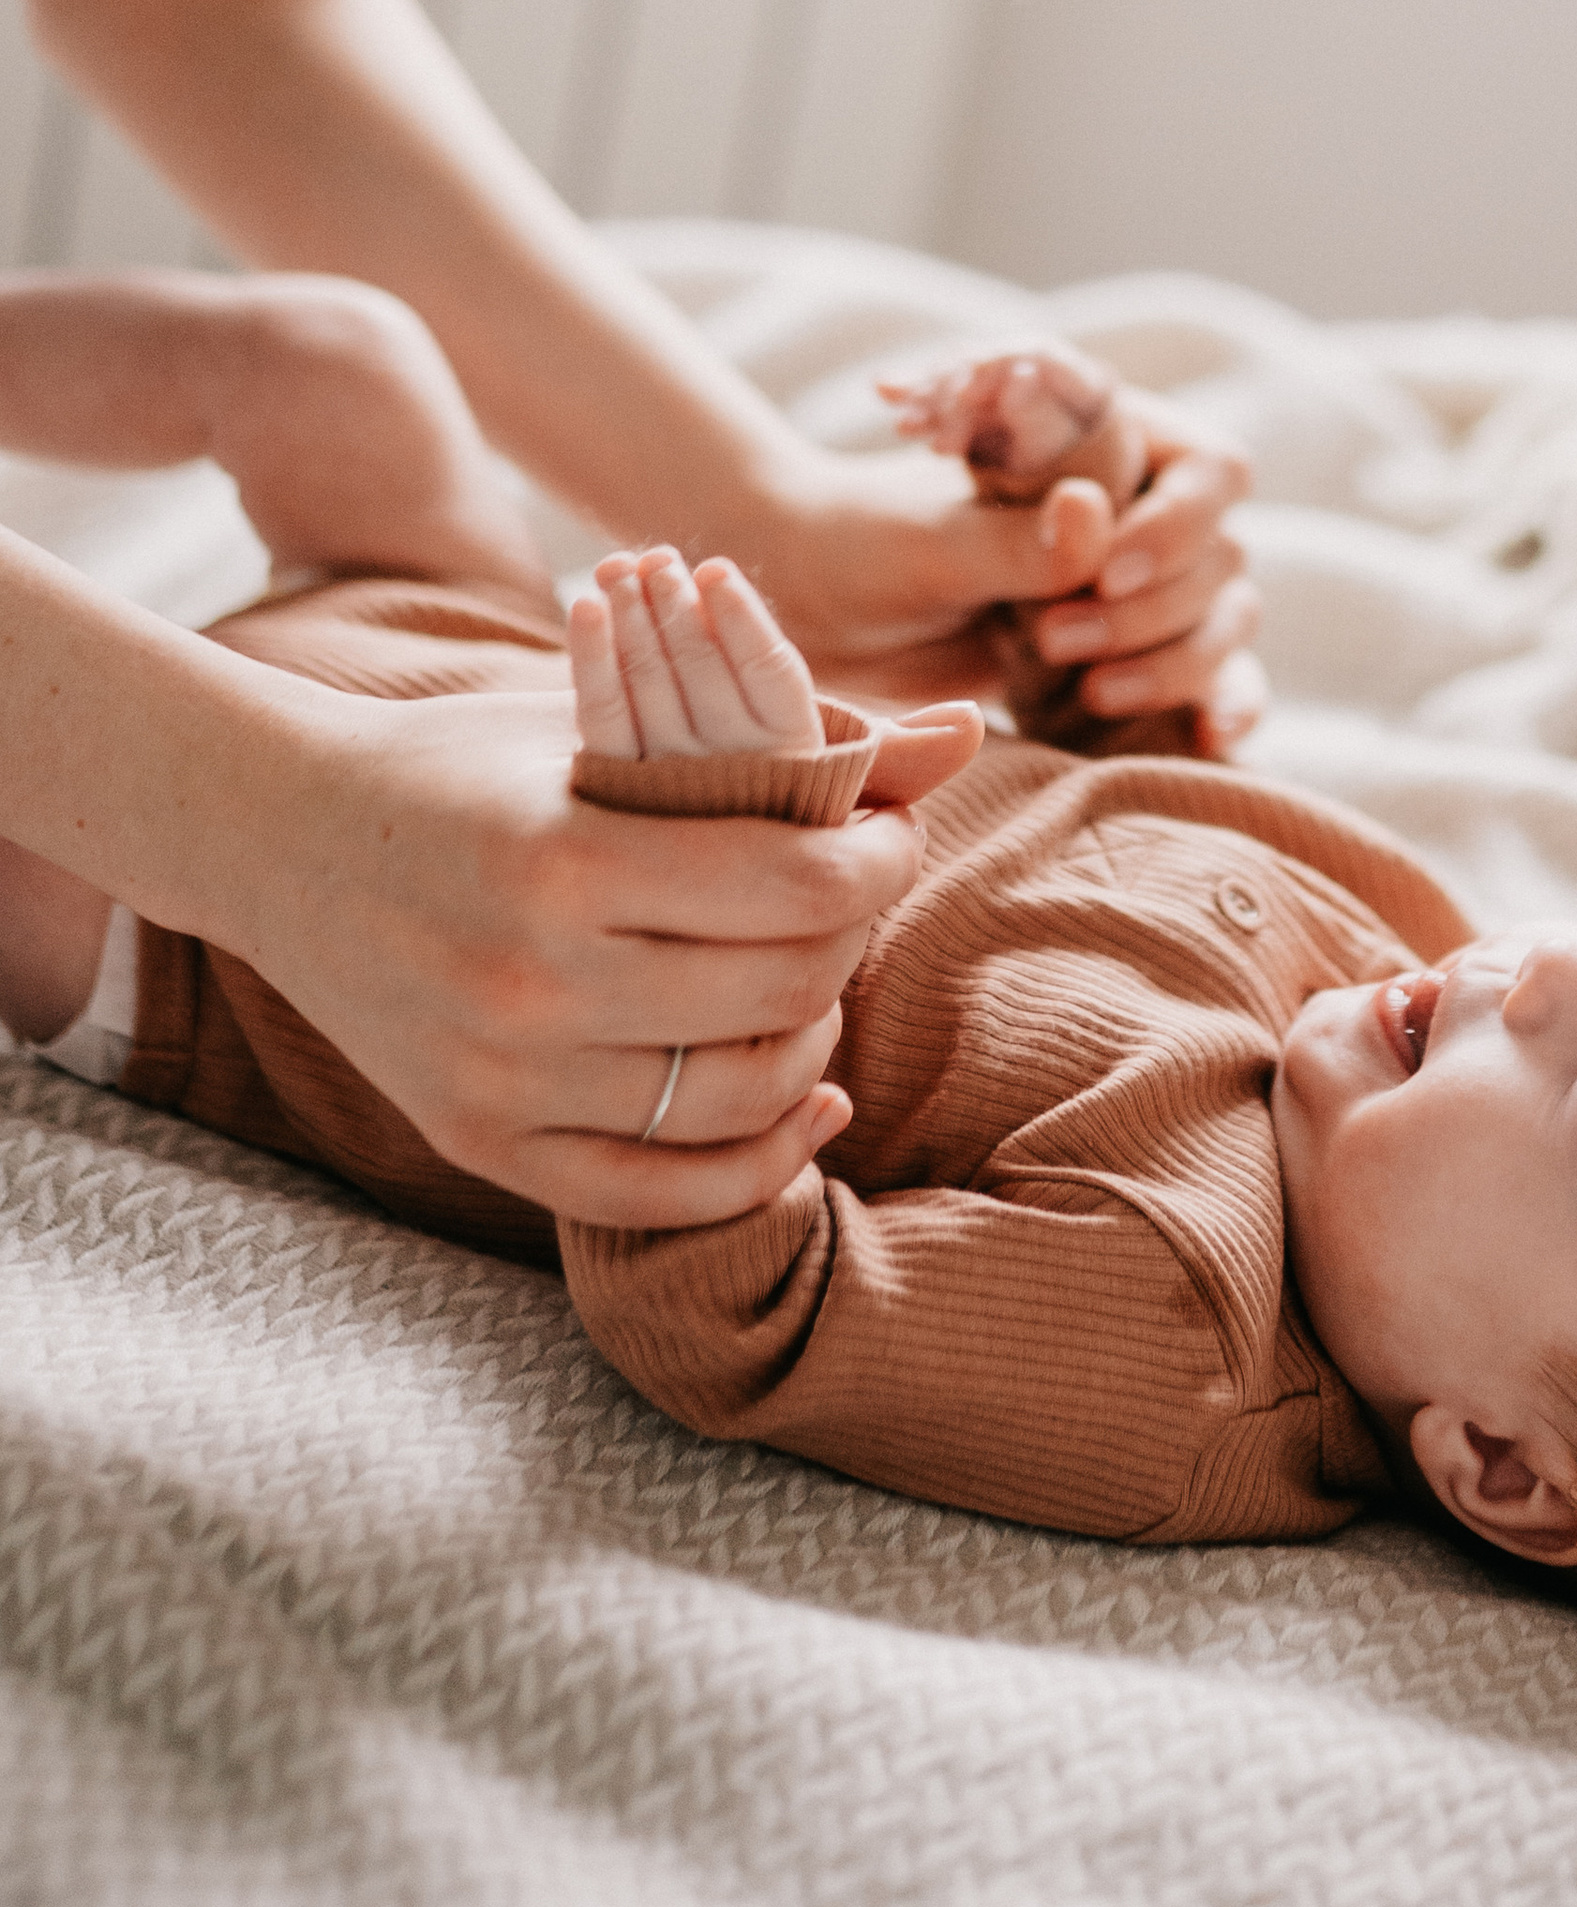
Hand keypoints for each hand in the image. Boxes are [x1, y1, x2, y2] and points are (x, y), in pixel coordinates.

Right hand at [229, 675, 979, 1224]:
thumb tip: (970, 731)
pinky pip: (654, 1194)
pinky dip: (753, 1164)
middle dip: (857, 941)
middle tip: (858, 903)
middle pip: (785, 993)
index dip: (881, 859)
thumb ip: (794, 731)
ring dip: (815, 1045)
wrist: (277, 830)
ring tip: (819, 988)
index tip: (890, 837)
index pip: (797, 881)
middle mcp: (533, 979)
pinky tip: (802, 1106)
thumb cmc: (463, 756)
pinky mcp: (476, 1139)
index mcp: (569, 856)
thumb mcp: (608, 713)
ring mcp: (501, 1074)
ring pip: (735, 1101)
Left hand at [570, 545, 826, 757]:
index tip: (713, 568)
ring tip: (620, 569)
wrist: (712, 827)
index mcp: (790, 737)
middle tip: (657, 560)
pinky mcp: (619, 778)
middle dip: (674, 602)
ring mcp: (674, 773)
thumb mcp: (774, 703)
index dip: (739, 615)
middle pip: (700, 666)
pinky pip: (603, 712)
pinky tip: (587, 605)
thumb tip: (703, 574)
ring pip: (649, 678)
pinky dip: (592, 656)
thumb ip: (744, 645)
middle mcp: (735, 759)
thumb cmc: (753, 740)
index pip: (767, 667)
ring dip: (632, 613)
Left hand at [741, 388, 1267, 754]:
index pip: (1210, 470)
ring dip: (1177, 663)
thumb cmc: (869, 546)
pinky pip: (1213, 680)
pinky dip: (1221, 706)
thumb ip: (1014, 538)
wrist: (825, 612)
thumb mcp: (930, 544)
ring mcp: (1144, 587)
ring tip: (1092, 694)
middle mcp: (1142, 510)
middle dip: (1156, 611)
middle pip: (1222, 558)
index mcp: (1110, 444)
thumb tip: (1091, 511)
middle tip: (1054, 639)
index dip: (1179, 524)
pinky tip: (1211, 736)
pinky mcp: (1134, 658)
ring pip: (1223, 623)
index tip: (1105, 575)